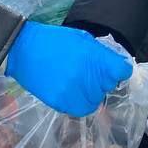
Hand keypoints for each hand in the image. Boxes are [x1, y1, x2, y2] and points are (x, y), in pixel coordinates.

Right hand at [5, 22, 132, 116]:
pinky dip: (77, 101)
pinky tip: (67, 89)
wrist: (24, 50)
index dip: (118, 70)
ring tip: (76, 82)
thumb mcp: (83, 39)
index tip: (113, 69)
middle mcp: (89, 77)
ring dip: (90, 93)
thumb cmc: (55, 41)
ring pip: (95, 100)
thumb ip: (101, 54)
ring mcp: (76, 92)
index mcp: (96, 58)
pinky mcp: (62, 102)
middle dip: (102, 80)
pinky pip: (79, 108)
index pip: (122, 71)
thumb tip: (116, 65)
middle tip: (87, 72)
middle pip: (108, 86)